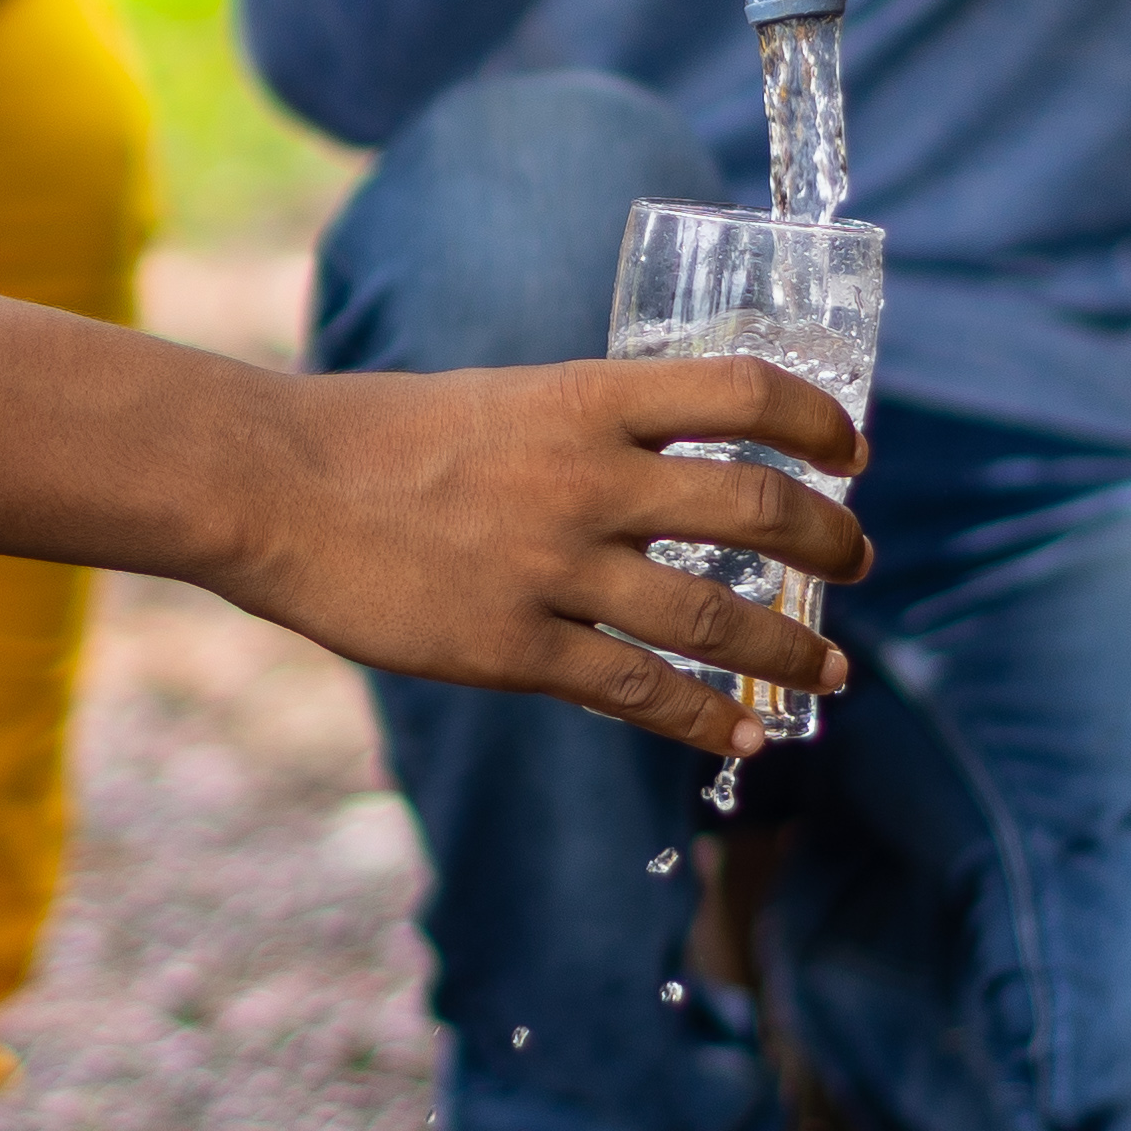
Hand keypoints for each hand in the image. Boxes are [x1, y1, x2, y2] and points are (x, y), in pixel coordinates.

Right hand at [214, 360, 872, 757]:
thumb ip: (582, 431)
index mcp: (586, 400)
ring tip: (831, 674)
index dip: (818, 420)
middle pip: (757, 506)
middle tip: (859, 563)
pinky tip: (743, 740)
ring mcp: (553, 568)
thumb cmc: (371, 437)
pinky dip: (704, 721)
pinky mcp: (512, 648)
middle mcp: (588, 479)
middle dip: (830, 541)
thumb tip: (657, 462)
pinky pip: (637, 692)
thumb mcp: (499, 400)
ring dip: (789, 650)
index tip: (853, 451)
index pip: (742, 390)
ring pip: (713, 615)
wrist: (271, 484)